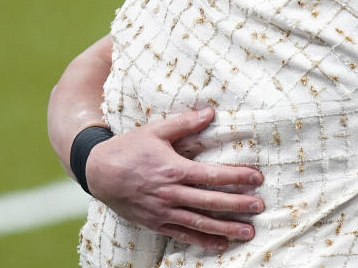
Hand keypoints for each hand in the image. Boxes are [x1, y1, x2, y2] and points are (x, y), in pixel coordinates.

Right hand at [86, 107, 264, 250]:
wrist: (98, 172)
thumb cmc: (129, 148)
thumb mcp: (156, 131)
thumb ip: (185, 123)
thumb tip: (211, 112)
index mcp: (173, 170)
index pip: (212, 176)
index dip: (236, 177)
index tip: (257, 178)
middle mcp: (170, 194)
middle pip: (210, 202)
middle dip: (237, 205)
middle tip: (259, 207)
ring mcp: (162, 211)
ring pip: (199, 222)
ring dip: (225, 228)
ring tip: (248, 232)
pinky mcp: (156, 223)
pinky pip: (182, 234)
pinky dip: (202, 241)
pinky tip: (220, 245)